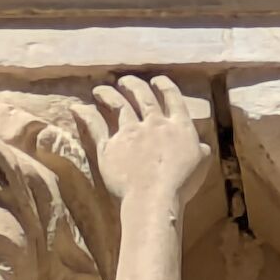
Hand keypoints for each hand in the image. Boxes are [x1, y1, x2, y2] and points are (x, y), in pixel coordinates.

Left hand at [91, 75, 209, 208]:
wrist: (154, 198)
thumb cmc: (181, 186)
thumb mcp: (202, 165)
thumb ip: (201, 150)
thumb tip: (202, 145)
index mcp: (178, 126)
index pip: (172, 98)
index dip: (165, 87)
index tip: (158, 81)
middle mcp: (153, 123)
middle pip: (143, 96)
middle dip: (134, 85)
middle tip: (126, 81)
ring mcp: (130, 133)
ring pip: (118, 105)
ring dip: (109, 94)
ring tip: (101, 89)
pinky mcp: (110, 147)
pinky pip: (95, 126)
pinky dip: (85, 114)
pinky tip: (77, 107)